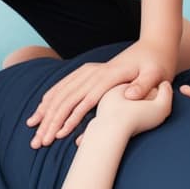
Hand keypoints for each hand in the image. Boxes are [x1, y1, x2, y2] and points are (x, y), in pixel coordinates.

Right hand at [26, 40, 177, 147]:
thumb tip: (131, 95)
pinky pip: (64, 85)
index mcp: (109, 76)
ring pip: (61, 92)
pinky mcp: (88, 71)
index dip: (71, 118)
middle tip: (38, 142)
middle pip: (67, 98)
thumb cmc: (157, 65)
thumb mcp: (156, 74)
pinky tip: (40, 109)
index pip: (85, 100)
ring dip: (45, 110)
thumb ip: (144, 84)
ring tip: (31, 128)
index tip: (58, 135)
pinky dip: (50, 98)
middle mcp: (94, 72)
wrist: (153, 47)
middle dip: (51, 120)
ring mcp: (89, 71)